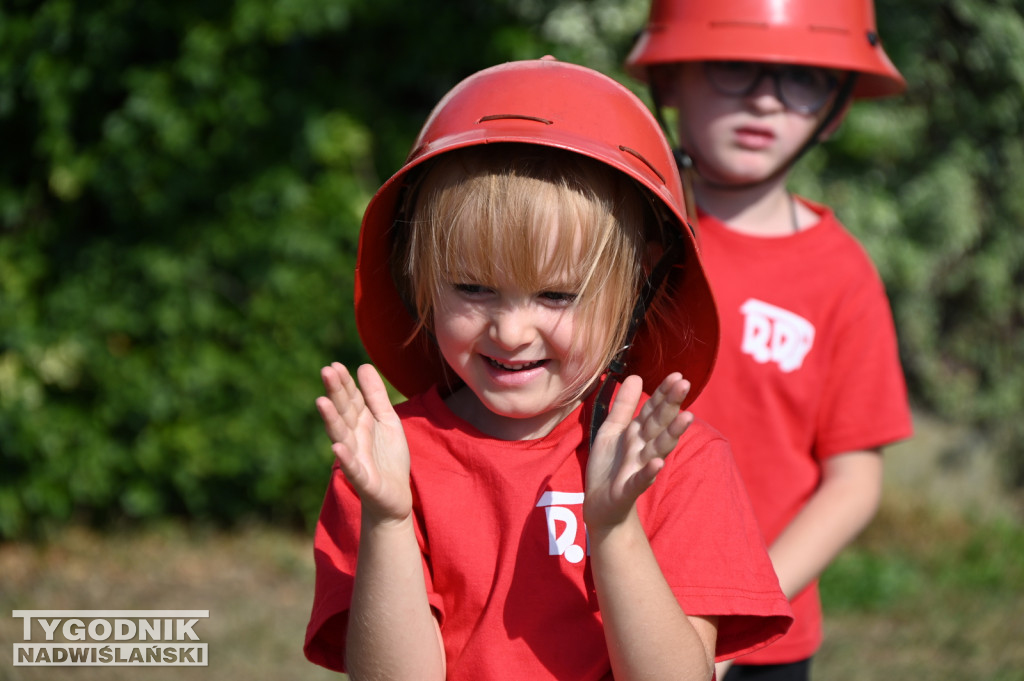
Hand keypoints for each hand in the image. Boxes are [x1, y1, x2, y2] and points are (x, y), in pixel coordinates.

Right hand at [316, 363, 412, 523]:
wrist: (395, 496)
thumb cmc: (388, 457)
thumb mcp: (388, 421)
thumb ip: (376, 396)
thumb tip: (363, 365)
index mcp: (361, 422)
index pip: (351, 399)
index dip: (344, 383)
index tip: (335, 365)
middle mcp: (354, 437)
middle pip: (343, 412)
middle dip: (335, 393)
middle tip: (326, 372)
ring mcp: (355, 457)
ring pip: (341, 436)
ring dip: (331, 420)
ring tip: (322, 402)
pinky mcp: (363, 479)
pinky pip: (352, 467)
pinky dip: (345, 458)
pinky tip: (337, 447)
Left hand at [583, 373, 692, 531]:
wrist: (600, 506)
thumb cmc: (609, 467)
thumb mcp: (612, 431)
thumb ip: (624, 406)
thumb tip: (635, 376)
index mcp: (637, 434)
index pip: (653, 410)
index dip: (663, 393)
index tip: (678, 376)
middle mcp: (642, 449)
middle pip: (659, 424)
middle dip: (671, 405)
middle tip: (686, 385)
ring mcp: (638, 468)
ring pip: (657, 448)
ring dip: (672, 433)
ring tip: (686, 417)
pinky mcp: (628, 489)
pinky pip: (641, 479)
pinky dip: (649, 471)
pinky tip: (658, 462)